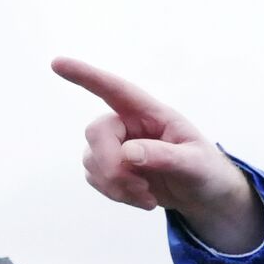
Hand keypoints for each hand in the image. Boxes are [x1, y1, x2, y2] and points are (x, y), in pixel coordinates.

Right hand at [52, 57, 263, 251]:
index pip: (115, 89)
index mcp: (151, 113)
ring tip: (148, 196)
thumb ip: (166, 157)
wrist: (205, 197)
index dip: (86, 76)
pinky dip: (115, 194)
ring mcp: (117, 146)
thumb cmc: (206, 171)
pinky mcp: (111, 168)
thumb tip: (129, 153)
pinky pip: (95, 178)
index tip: (58, 64)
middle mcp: (128, 125)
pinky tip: (142, 198)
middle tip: (141, 189)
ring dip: (116, 186)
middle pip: (96, 133)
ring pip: (92, 160)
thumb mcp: (196, 164)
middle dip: (112, 166)